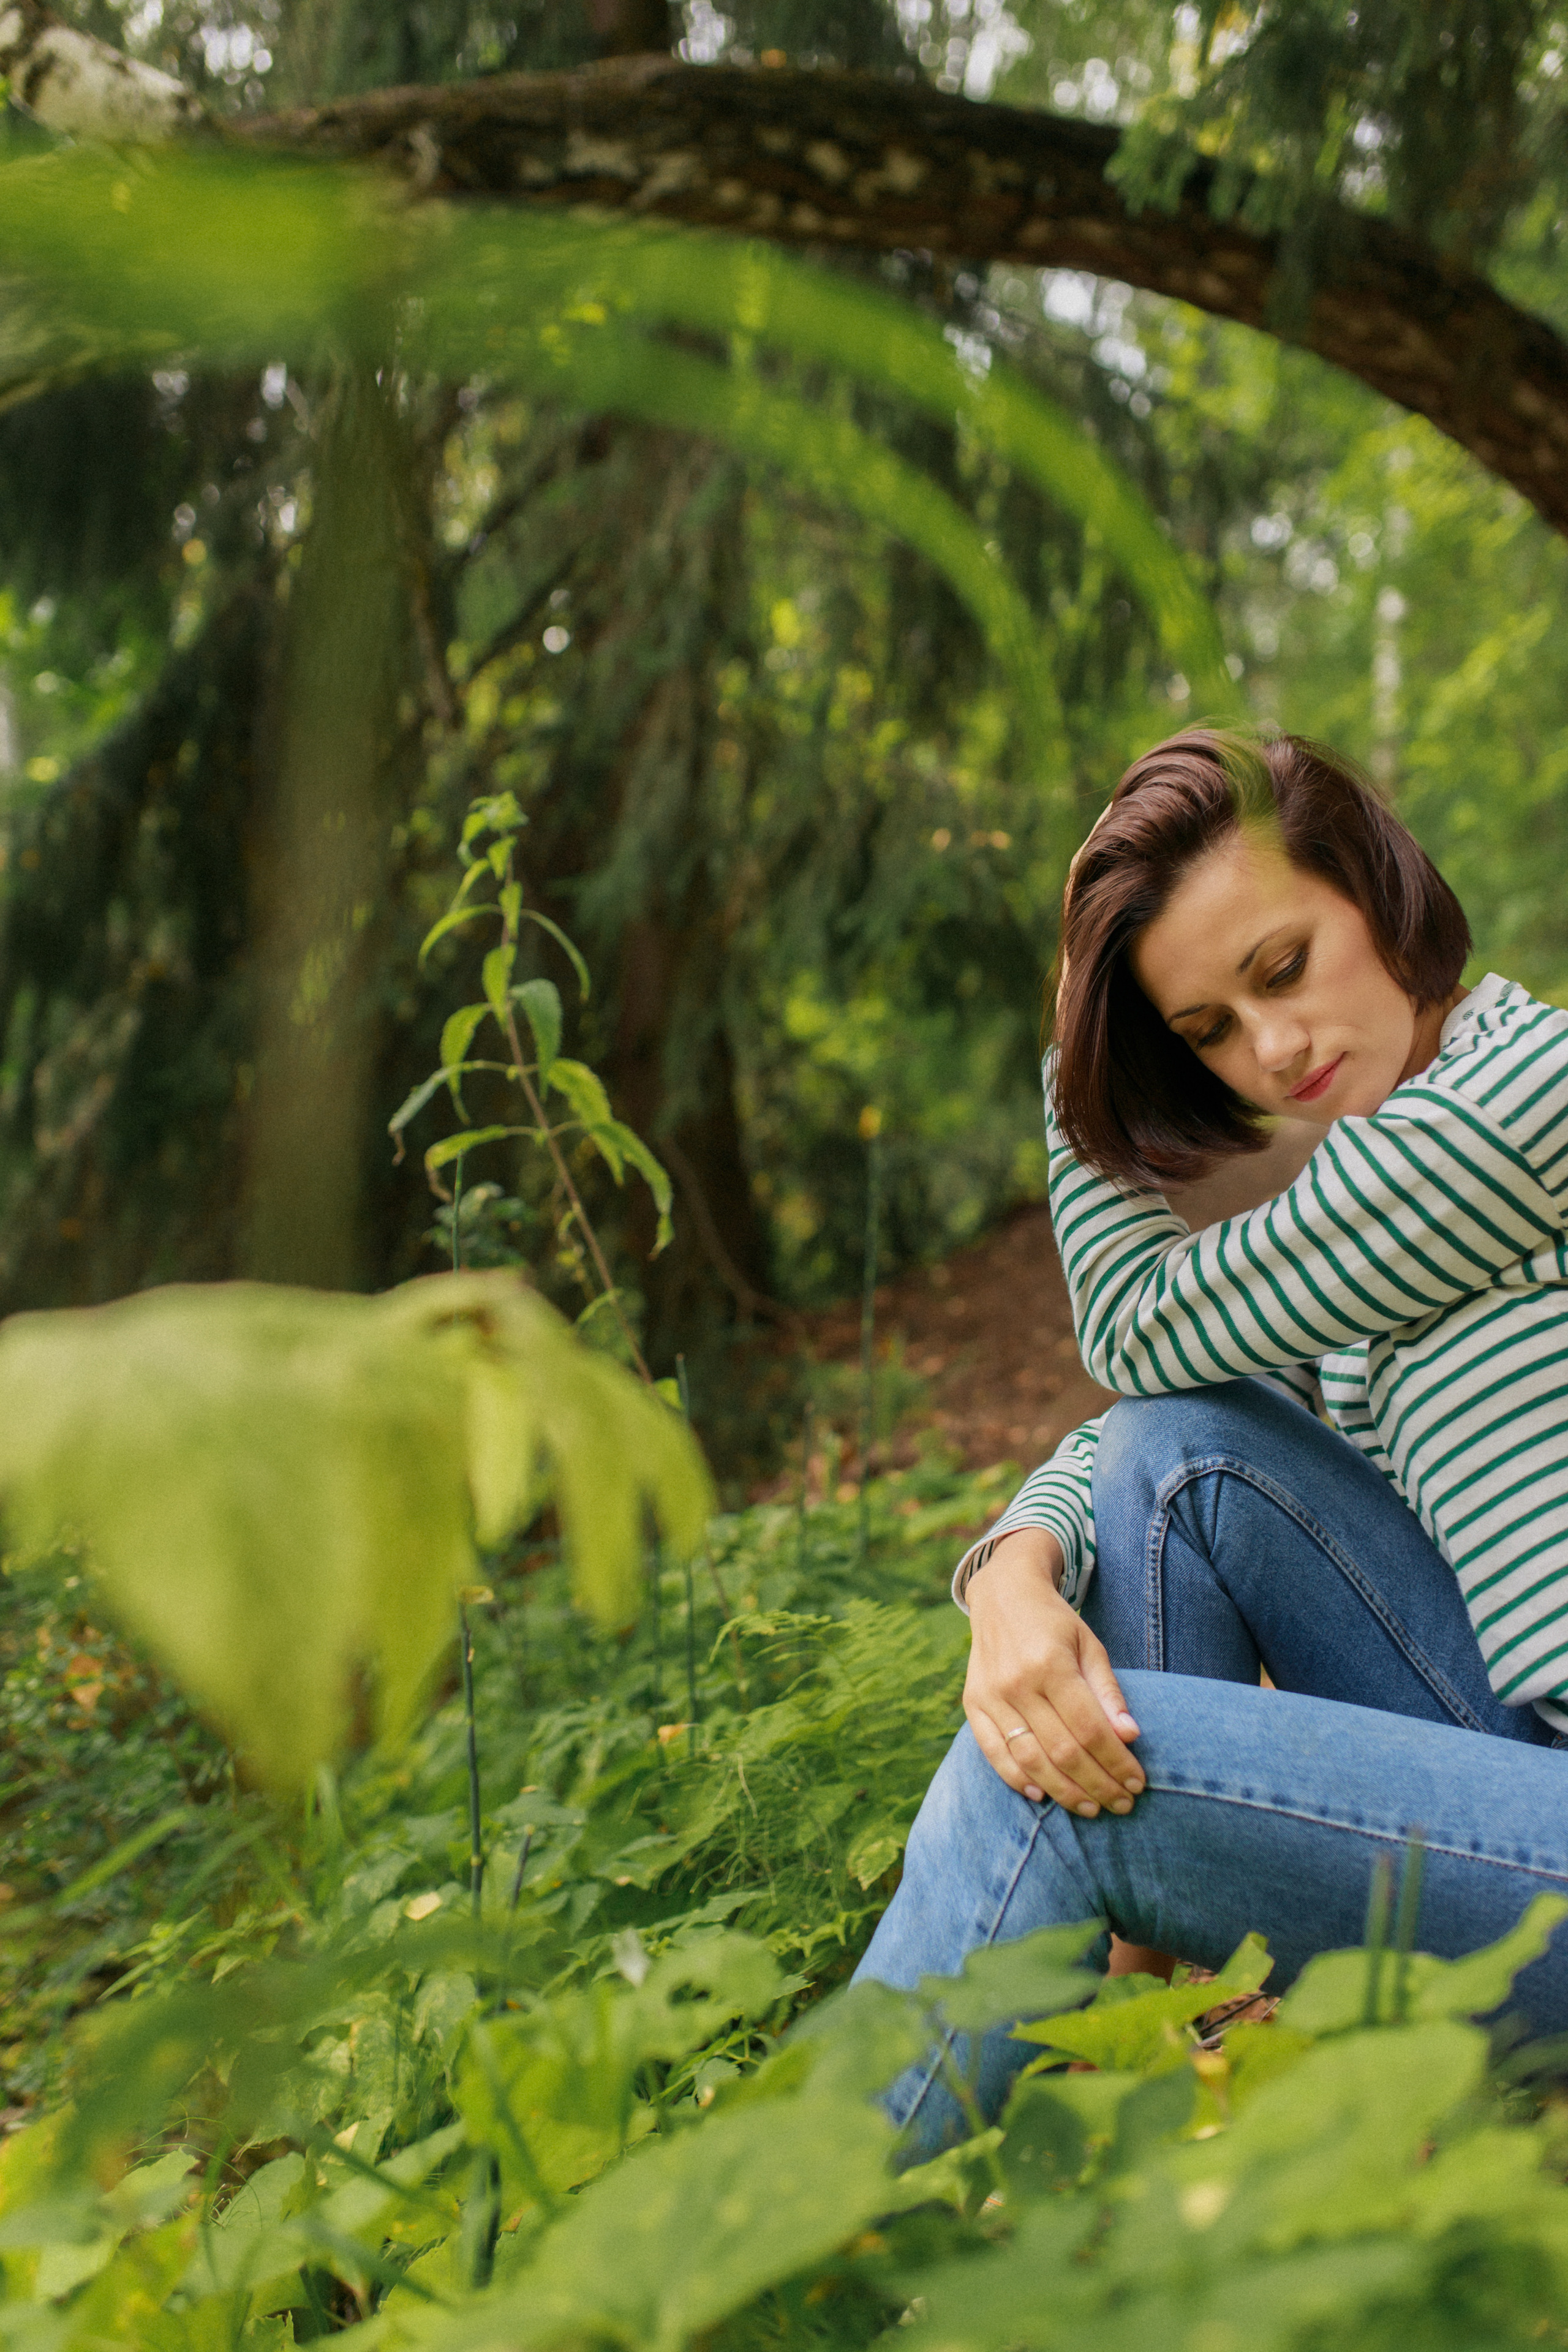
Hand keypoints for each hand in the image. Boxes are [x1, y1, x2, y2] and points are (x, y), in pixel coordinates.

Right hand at [964, 1528, 1144, 1816]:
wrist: (1003, 1595)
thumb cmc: (1055, 1624)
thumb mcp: (1090, 1646)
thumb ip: (1108, 1692)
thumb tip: (1130, 1736)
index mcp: (1051, 1664)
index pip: (1090, 1729)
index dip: (1117, 1762)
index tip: (1138, 1783)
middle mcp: (1017, 1683)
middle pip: (1063, 1751)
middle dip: (1098, 1784)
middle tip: (1122, 1805)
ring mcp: (991, 1695)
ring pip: (1029, 1759)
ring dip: (1063, 1791)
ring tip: (1091, 1809)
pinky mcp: (973, 1703)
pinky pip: (993, 1752)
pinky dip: (1016, 1779)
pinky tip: (1042, 1794)